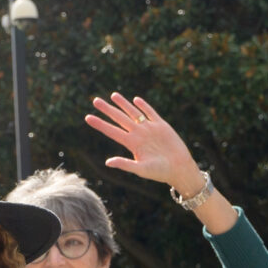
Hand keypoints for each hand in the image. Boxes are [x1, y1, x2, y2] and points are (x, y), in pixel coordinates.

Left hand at [84, 95, 201, 192]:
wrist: (179, 168)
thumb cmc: (160, 172)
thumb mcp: (141, 170)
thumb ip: (125, 164)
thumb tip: (107, 162)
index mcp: (132, 144)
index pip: (112, 131)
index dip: (100, 124)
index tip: (87, 117)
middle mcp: (138, 134)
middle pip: (119, 118)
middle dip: (107, 109)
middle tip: (95, 100)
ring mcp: (149, 129)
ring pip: (133, 113)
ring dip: (123, 104)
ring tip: (113, 95)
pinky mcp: (161, 126)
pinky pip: (150, 113)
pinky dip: (143, 106)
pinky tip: (136, 100)